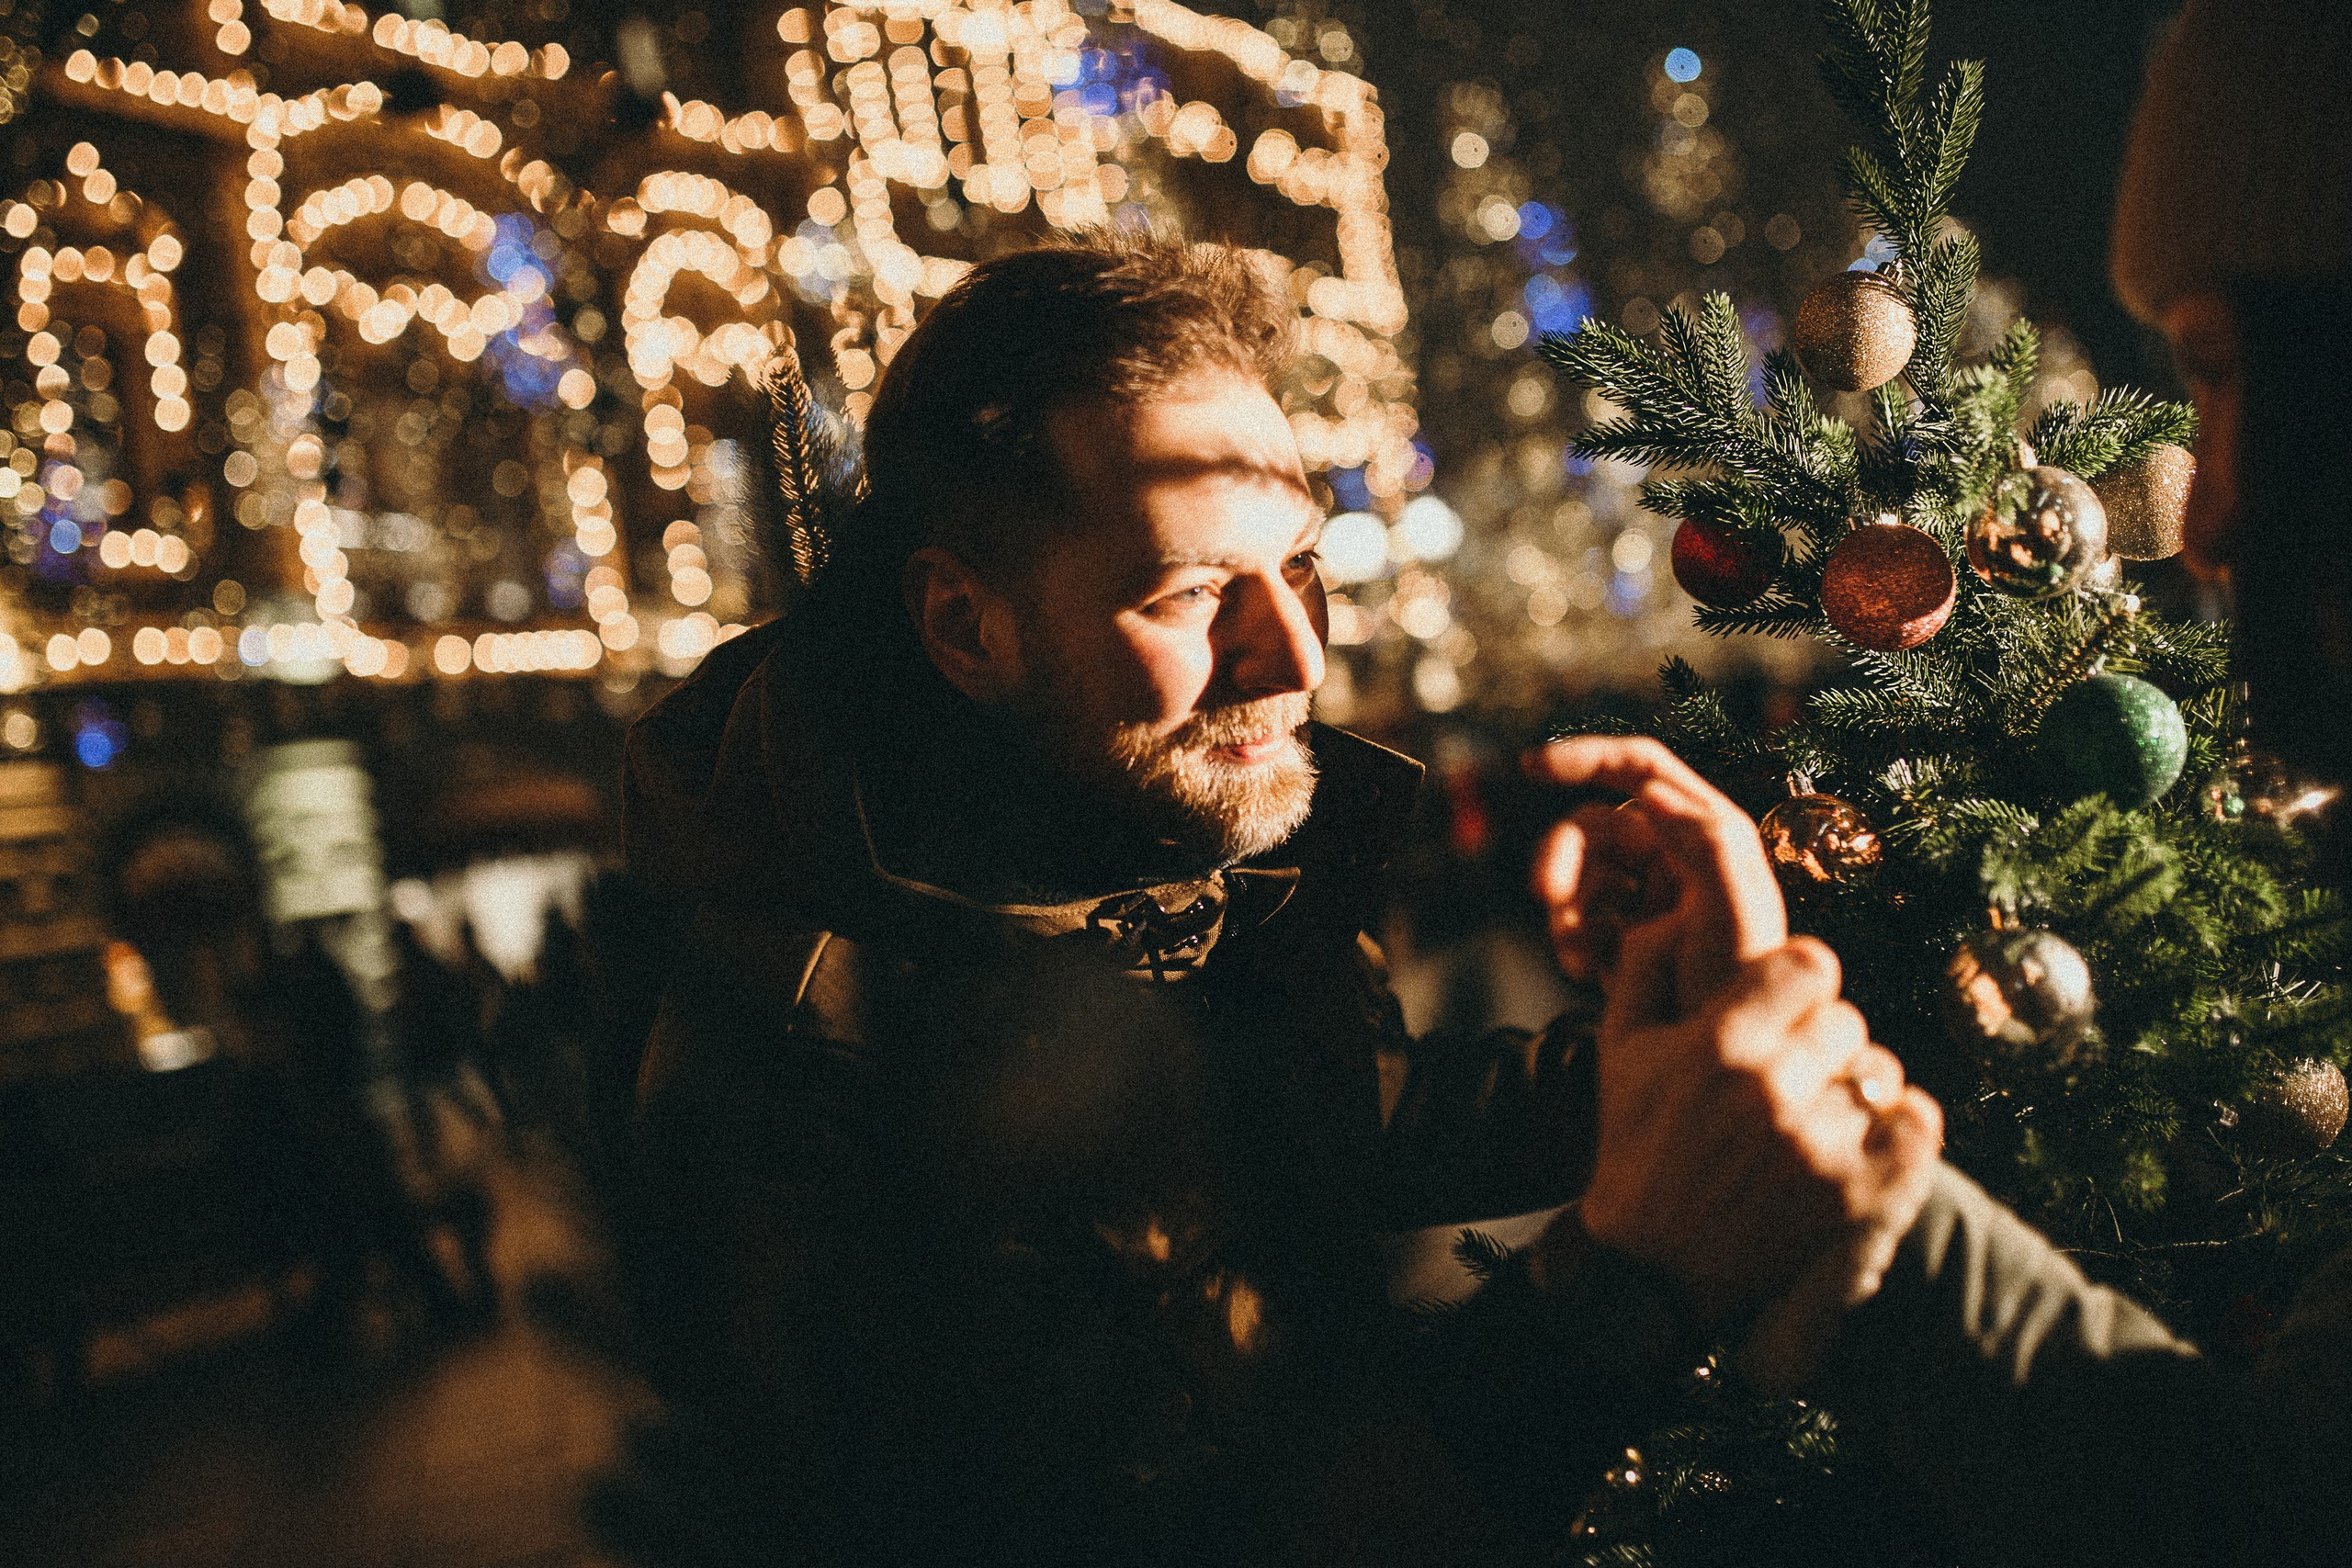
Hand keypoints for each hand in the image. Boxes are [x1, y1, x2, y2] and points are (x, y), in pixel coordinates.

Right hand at [1525, 735, 1785, 1013]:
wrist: (1727, 1062)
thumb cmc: (1741, 988)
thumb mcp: (1737, 914)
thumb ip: (1706, 842)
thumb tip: (1651, 793)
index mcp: (1710, 833)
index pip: (1642, 768)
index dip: (1587, 756)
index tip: (1532, 766)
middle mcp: (1676, 856)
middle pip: (1594, 825)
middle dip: (1562, 857)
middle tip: (1544, 896)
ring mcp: (1646, 896)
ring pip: (1577, 873)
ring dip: (1564, 908)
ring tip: (1573, 953)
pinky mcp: (1623, 935)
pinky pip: (1573, 917)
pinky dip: (1568, 939)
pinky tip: (1584, 971)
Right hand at [1576, 929, 1943, 1324]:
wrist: (1655, 1265)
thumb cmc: (1638, 1145)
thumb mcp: (1620, 1048)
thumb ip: (1645, 966)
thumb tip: (1680, 909)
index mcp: (1717, 1043)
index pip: (1812, 962)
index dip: (1800, 980)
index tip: (1782, 1006)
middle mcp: (1770, 1088)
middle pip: (1847, 1016)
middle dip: (1818, 1038)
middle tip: (1786, 1072)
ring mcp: (1818, 1144)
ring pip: (1881, 1068)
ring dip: (1853, 1085)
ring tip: (1812, 1113)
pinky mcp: (1857, 1194)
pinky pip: (1919, 1120)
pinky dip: (1898, 1124)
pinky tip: (1857, 1136)